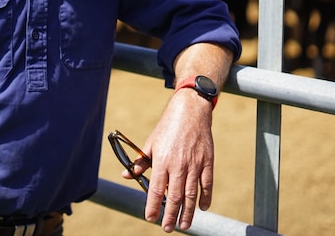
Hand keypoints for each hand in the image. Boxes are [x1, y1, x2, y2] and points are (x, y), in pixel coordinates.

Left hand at [137, 91, 214, 232]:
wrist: (190, 111)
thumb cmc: (167, 126)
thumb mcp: (151, 142)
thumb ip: (141, 162)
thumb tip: (126, 175)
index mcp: (162, 160)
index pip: (155, 189)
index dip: (152, 206)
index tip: (150, 218)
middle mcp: (178, 165)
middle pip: (174, 197)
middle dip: (170, 215)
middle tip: (168, 228)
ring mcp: (194, 164)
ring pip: (191, 194)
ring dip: (188, 212)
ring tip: (184, 224)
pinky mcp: (207, 162)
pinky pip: (207, 184)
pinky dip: (205, 198)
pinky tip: (202, 208)